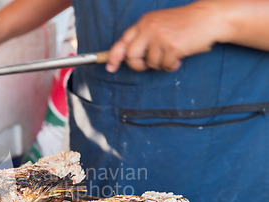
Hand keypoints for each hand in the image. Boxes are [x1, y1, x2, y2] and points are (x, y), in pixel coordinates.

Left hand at [106, 0, 226, 72]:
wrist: (209, 17)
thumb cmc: (185, 24)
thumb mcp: (159, 25)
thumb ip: (144, 37)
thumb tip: (129, 57)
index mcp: (144, 22)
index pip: (122, 41)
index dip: (113, 56)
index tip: (110, 67)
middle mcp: (149, 28)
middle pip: (131, 56)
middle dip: (138, 65)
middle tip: (147, 65)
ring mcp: (160, 37)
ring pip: (151, 63)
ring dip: (161, 64)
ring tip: (172, 54)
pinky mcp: (172, 46)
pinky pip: (165, 66)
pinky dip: (172, 66)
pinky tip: (179, 56)